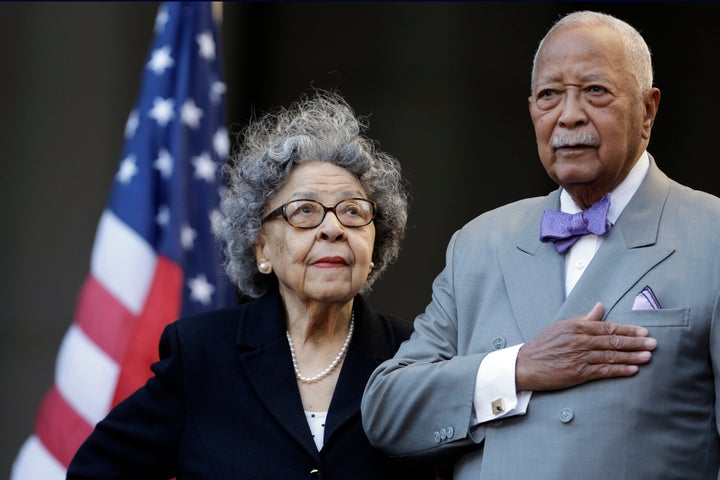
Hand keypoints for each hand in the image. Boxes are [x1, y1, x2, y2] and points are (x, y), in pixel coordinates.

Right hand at [515, 302, 656, 390]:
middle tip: (654, 343)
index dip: (627, 329)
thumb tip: (600, 306)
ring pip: (611, 356)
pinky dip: (619, 370)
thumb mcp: (562, 326)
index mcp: (577, 327)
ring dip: (632, 356)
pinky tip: (632, 370)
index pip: (607, 327)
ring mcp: (579, 357)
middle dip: (636, 342)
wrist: (525, 364)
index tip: (644, 331)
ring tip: (648, 356)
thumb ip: (584, 318)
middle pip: (613, 341)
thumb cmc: (544, 345)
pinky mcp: (578, 373)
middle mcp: (580, 341)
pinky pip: (603, 371)